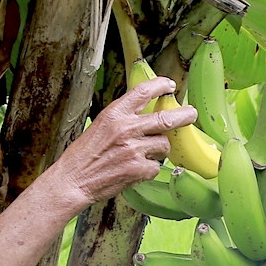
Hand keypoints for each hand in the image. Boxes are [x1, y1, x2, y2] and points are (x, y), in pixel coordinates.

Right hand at [45, 77, 198, 206]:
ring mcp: (134, 150)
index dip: (160, 85)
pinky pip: (156, 166)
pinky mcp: (138, 169)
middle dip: (184, 116)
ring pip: (163, 145)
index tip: (169, 85)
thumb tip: (147, 116)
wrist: (73, 180)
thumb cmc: (84, 155)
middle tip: (191, 114)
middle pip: (166, 118)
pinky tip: (135, 171)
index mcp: (115, 114)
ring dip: (159, 150)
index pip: (143, 91)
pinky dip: (149, 169)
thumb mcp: (100, 126)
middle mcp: (126, 128)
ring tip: (143, 154)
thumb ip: (123, 119)